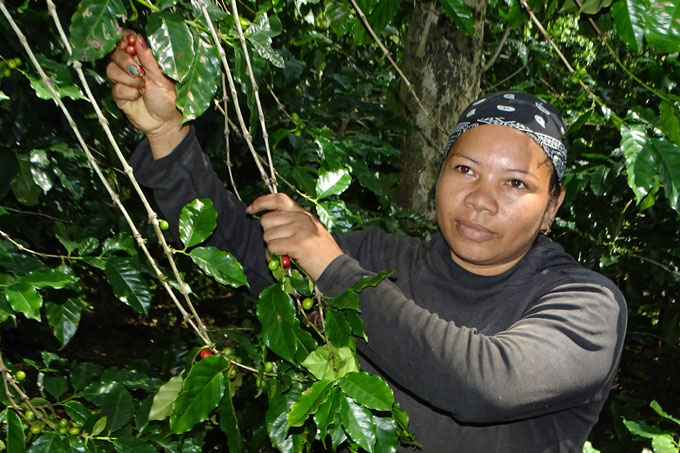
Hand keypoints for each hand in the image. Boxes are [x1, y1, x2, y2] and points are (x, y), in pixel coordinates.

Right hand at [106, 32, 187, 157]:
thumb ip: (149, 59)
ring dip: (128, 79)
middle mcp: (131, 66)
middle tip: (140, 72)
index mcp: (143, 58)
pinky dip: (128, 93)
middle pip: (116, 53)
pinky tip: (137, 97)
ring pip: (111, 70)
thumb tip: (138, 39)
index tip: (130, 46)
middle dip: (126, 62)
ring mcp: (123, 80)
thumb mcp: (162, 78)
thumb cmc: (168, 99)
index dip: (125, 41)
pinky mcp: (119, 94)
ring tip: (142, 87)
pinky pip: (115, 88)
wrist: (164, 123)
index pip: (127, 40)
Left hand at [246, 194, 342, 281]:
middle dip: (267, 234)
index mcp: (304, 214)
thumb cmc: (321, 255)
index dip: (261, 202)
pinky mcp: (299, 243)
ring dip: (272, 248)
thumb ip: (291, 224)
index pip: (278, 199)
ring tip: (285, 254)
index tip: (250, 209)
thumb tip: (267, 223)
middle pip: (267, 220)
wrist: (337, 269)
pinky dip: (275, 256)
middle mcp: (302, 218)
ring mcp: (301, 229)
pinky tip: (286, 260)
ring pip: (268, 236)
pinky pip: (273, 247)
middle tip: (279, 245)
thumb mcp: (309, 232)